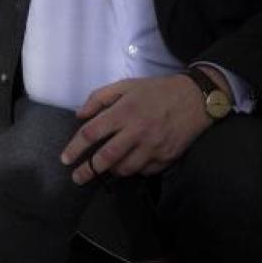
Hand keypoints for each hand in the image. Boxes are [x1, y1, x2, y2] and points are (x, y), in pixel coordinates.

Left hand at [60, 74, 212, 184]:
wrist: (196, 98)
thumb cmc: (157, 90)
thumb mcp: (126, 85)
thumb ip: (100, 98)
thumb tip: (80, 115)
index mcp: (124, 112)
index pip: (92, 133)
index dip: (75, 148)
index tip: (65, 159)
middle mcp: (137, 132)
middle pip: (105, 158)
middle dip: (88, 170)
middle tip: (77, 177)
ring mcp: (153, 147)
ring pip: (125, 169)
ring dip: (112, 171)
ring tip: (106, 168)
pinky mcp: (166, 157)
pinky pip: (145, 172)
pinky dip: (135, 170)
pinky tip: (131, 163)